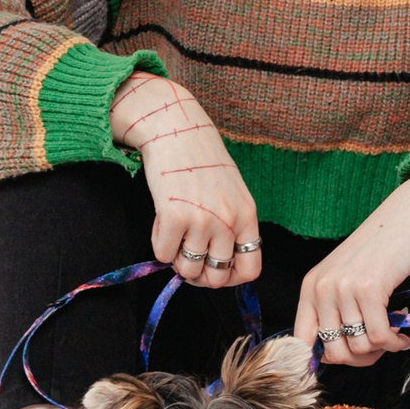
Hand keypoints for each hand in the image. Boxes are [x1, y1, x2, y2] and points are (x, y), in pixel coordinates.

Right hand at [110, 72, 263, 288]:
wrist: (176, 130)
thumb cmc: (202, 160)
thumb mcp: (231, 192)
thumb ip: (231, 225)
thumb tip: (217, 265)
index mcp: (247, 216)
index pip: (250, 269)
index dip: (230, 278)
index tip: (214, 270)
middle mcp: (228, 221)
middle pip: (216, 277)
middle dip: (199, 275)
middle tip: (187, 258)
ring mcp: (201, 220)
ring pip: (188, 269)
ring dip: (177, 259)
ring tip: (174, 236)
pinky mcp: (173, 216)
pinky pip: (163, 254)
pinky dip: (159, 244)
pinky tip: (161, 222)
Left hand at [293, 174, 409, 368]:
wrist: (406, 217)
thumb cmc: (380, 249)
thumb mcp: (344, 276)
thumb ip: (333, 309)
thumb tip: (333, 356)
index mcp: (310, 286)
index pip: (301, 340)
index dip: (321, 360)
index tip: (348, 360)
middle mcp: (322, 288)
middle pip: (334, 353)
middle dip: (360, 360)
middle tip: (378, 350)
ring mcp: (344, 289)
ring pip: (359, 347)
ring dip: (381, 350)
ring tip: (393, 337)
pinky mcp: (370, 290)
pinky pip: (380, 338)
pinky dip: (394, 343)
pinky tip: (403, 336)